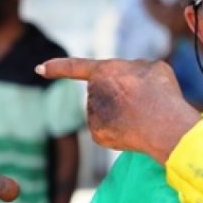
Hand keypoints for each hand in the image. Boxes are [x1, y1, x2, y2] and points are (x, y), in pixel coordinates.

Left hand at [36, 58, 199, 164]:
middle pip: (103, 95)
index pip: (75, 67)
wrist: (164, 124)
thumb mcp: (151, 67)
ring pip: (106, 113)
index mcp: (103, 71)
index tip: (39, 69)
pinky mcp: (97, 135)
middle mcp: (92, 92)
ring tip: (142, 115)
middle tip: (143, 101)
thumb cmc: (161, 93)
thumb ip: (133, 70)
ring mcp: (92, 115)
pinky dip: (120, 132)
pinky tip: (135, 130)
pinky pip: (108, 131)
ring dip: (121, 114)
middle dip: (119, 97)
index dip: (56, 67)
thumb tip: (129, 80)